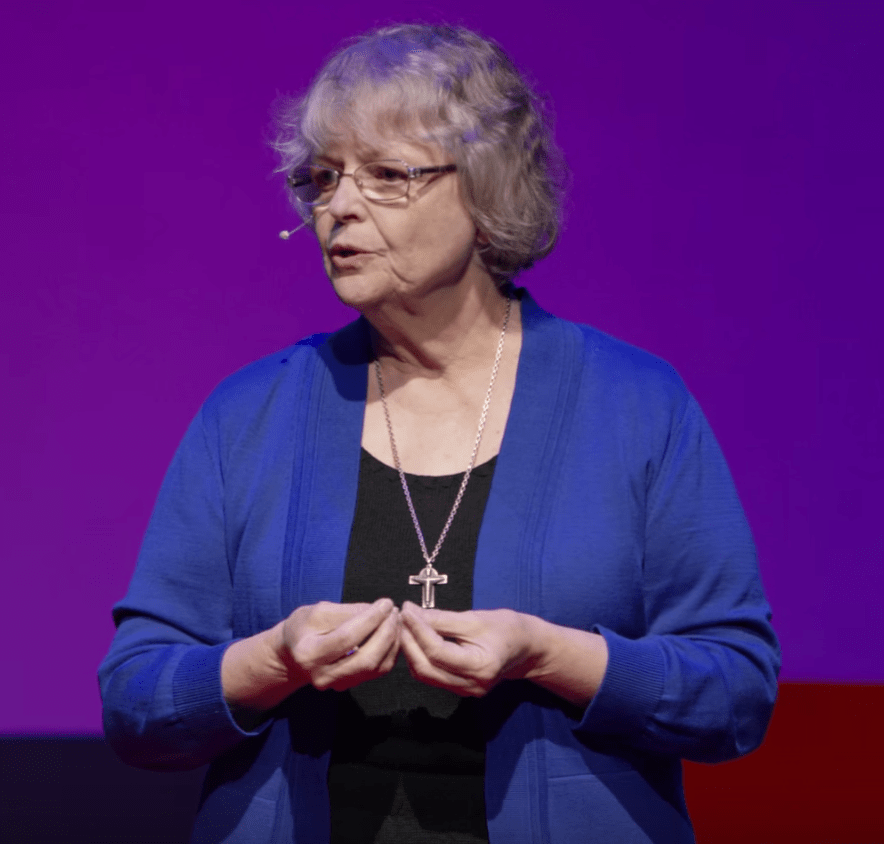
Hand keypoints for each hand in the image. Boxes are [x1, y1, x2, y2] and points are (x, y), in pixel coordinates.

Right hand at [279, 598, 399, 691]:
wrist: (291, 656)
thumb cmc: (302, 629)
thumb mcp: (316, 612)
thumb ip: (347, 612)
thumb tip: (378, 610)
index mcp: (309, 654)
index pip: (347, 638)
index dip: (370, 619)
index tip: (386, 603)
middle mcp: (323, 676)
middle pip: (365, 659)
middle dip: (386, 633)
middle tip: (394, 611)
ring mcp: (337, 685)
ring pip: (376, 667)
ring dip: (392, 642)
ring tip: (395, 619)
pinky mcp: (350, 685)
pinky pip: (378, 671)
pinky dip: (390, 651)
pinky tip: (392, 633)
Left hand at [399, 601, 534, 696]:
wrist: (526, 648)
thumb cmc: (506, 629)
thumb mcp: (474, 618)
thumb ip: (441, 619)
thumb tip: (411, 612)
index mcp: (480, 666)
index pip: (436, 652)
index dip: (417, 629)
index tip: (406, 609)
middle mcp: (471, 685)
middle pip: (426, 668)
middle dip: (408, 641)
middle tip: (400, 617)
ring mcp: (465, 691)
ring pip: (425, 674)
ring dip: (410, 650)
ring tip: (405, 625)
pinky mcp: (459, 689)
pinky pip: (431, 675)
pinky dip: (419, 657)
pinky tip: (415, 638)